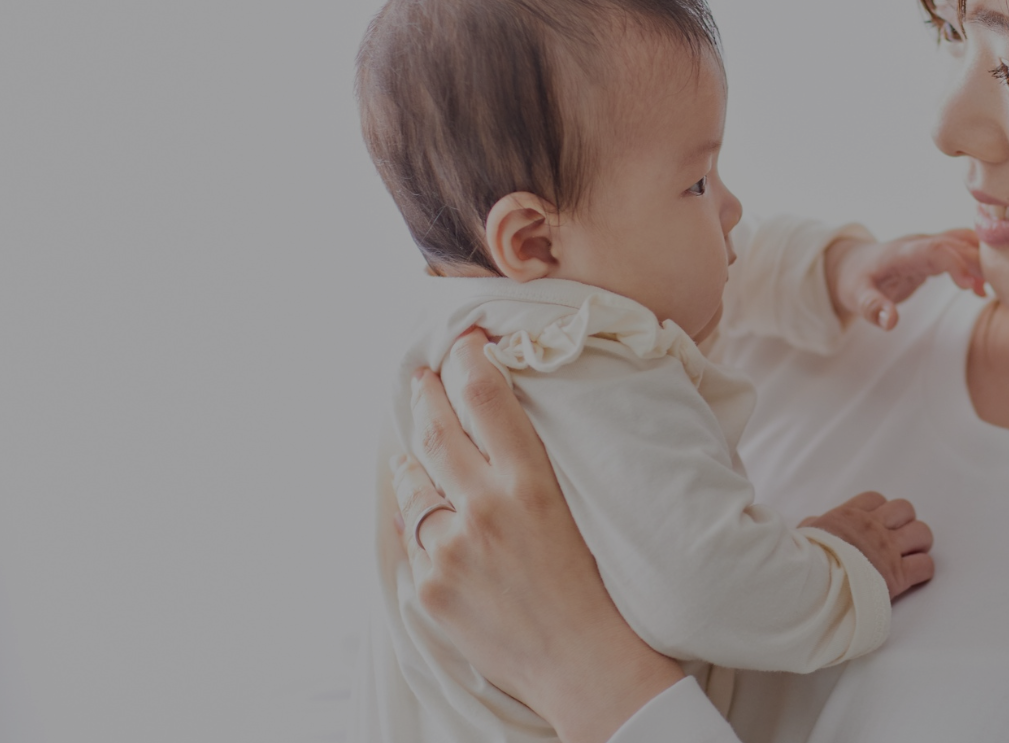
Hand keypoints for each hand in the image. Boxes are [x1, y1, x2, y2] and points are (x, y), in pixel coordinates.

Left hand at [385, 329, 682, 742]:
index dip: (469, 359)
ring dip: (413, 458)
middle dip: (427, 394)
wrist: (584, 663)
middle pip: (436, 428)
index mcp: (531, 482)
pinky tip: (431, 519)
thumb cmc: (595, 585)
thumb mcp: (574, 507)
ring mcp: (451, 548)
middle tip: (424, 377)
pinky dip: (422, 524)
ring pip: (412, 481)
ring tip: (415, 448)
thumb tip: (494, 429)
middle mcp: (485, 507)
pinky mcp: (431, 586)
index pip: (486, 396)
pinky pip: (414, 538)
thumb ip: (530, 467)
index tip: (464, 345)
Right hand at [801, 492, 935, 598]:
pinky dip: (922, 569)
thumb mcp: (804, 536)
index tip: (875, 523)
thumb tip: (815, 523)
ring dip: (918, 543)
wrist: (813, 587)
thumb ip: (815, 526)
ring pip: (921, 533)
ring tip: (909, 554)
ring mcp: (888, 550)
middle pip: (905, 509)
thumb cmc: (804, 563)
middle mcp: (872, 528)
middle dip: (904, 522)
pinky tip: (913, 575)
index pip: (875, 498)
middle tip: (896, 538)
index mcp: (848, 516)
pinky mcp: (898, 575)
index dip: (878, 510)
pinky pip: (925, 565)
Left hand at [826, 229, 984, 330]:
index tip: (972, 286)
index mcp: (901, 253)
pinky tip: (981, 290)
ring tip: (994, 289)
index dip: (957, 263)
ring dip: (981, 260)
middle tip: (996, 289)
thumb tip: (891, 322)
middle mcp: (918, 244)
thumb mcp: (855, 297)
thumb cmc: (853, 280)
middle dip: (978, 263)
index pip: (935, 249)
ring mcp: (927, 246)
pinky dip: (976, 263)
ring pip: (962, 242)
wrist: (850, 264)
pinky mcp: (933, 253)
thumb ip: (872, 308)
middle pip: (956, 243)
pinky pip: (960, 251)